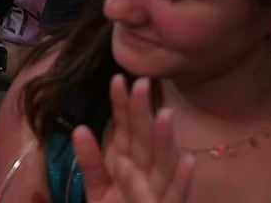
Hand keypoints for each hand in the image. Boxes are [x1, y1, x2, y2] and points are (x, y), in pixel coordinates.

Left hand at [72, 76, 195, 202]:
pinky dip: (183, 181)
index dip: (121, 105)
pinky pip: (176, 196)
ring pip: (163, 164)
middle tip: (141, 82)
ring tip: (165, 114)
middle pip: (143, 140)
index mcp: (128, 163)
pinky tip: (191, 162)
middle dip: (142, 113)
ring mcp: (157, 193)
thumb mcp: (98, 188)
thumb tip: (80, 128)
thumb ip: (91, 161)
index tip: (117, 79)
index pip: (125, 129)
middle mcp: (145, 173)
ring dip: (165, 141)